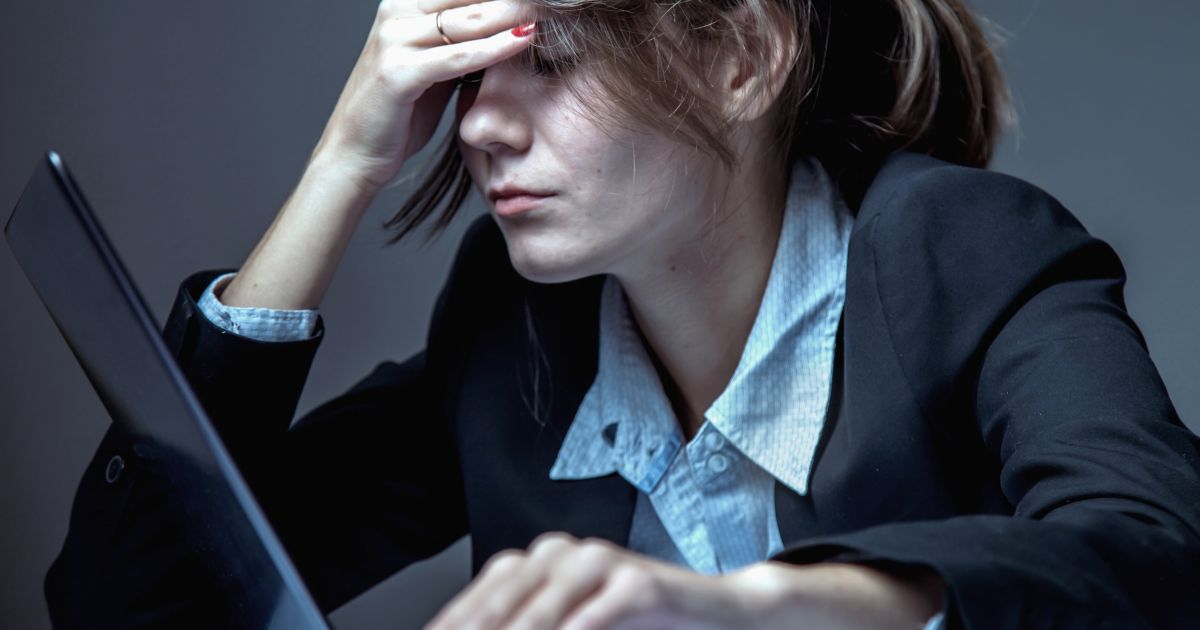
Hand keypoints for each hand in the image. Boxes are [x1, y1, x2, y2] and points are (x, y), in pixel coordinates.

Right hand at [312, 0, 534, 190]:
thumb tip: (511, 22)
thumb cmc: (400, 110)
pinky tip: (525, 39)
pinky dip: (495, 48)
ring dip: (515, 13)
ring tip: (553, 11)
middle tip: (560, 0)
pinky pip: (457, 56)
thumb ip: (465, 40)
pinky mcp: (398, 72)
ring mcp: (394, 39)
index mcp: (405, 2)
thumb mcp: (437, 65)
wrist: (354, 152)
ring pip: (469, 18)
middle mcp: (396, 11)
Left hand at [424, 533, 766, 629]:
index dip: (451, 624)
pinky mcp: (639, 581)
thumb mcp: (571, 627)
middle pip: (504, 600)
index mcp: (538, 563)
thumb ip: (529, 627)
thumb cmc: (633, 624)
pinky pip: (597, 612)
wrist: (711, 613)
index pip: (479, 599)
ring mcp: (602, 563)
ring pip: (544, 606)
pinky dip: (577, 629)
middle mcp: (563, 554)